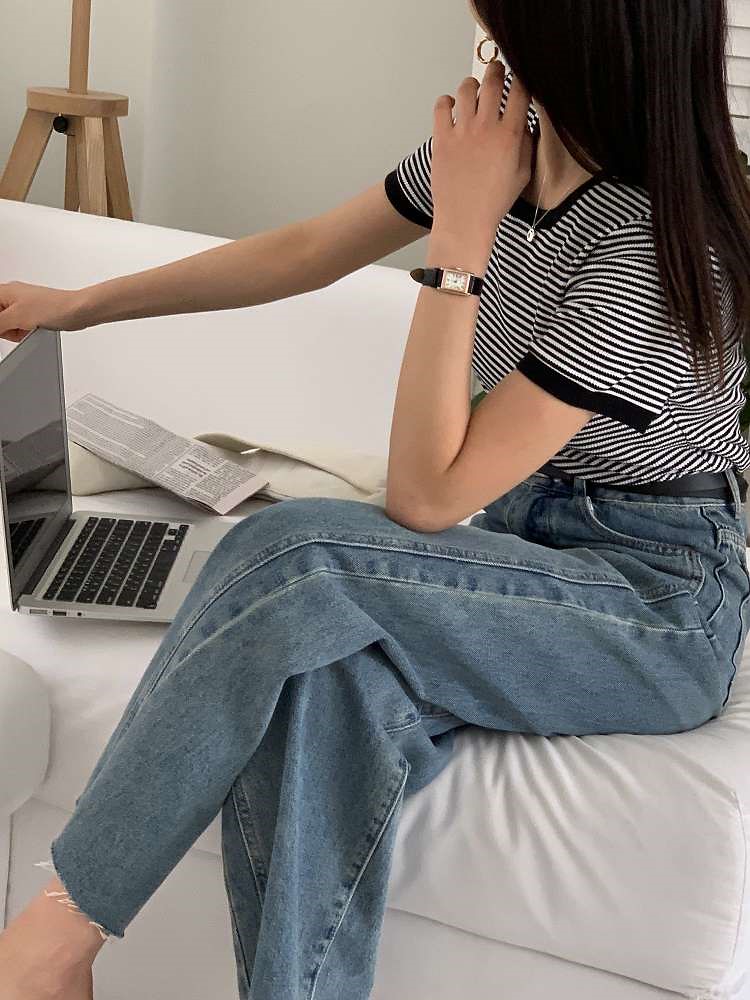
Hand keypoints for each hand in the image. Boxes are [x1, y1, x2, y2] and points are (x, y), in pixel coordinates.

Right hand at [0, 282, 85, 341]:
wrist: (77, 311)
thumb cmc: (54, 306)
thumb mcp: (16, 317)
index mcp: (5, 291)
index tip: (4, 327)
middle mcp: (12, 297)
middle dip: (4, 327)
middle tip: (15, 327)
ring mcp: (23, 306)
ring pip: (7, 325)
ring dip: (14, 331)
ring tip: (27, 328)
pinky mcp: (33, 315)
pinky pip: (19, 328)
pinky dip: (24, 332)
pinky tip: (32, 331)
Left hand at [431, 60, 532, 240]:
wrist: (464, 220)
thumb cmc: (494, 202)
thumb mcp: (522, 175)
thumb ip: (526, 145)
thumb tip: (525, 123)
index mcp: (509, 135)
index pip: (520, 91)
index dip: (522, 79)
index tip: (521, 80)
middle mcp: (486, 128)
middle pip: (493, 80)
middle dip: (496, 70)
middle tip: (497, 71)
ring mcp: (462, 131)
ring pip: (467, 88)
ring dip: (472, 85)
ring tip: (474, 92)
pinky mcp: (441, 138)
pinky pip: (441, 106)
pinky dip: (447, 101)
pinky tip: (452, 107)